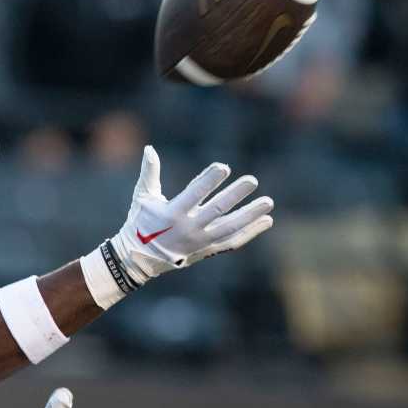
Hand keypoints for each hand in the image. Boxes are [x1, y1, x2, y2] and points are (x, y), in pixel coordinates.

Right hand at [108, 146, 273, 287]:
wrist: (139, 259)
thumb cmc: (140, 222)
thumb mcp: (142, 197)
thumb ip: (149, 173)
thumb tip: (149, 148)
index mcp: (171, 213)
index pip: (194, 194)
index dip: (209, 180)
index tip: (223, 167)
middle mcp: (188, 228)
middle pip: (216, 210)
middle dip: (235, 195)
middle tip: (252, 180)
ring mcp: (199, 241)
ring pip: (229, 228)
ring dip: (250, 215)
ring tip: (268, 202)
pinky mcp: (207, 250)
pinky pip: (232, 242)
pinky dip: (250, 232)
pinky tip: (266, 221)